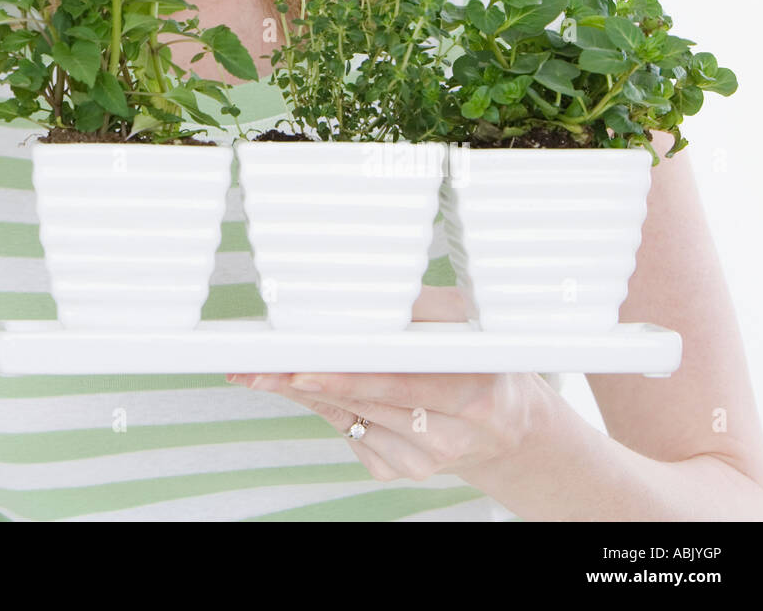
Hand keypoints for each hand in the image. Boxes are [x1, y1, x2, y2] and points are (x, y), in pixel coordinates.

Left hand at [226, 284, 551, 483]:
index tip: (300, 368)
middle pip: (361, 402)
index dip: (346, 378)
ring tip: (262, 367)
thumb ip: (413, 306)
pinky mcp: (398, 471)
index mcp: (474, 393)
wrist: (508, 425)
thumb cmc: (478, 356)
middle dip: (303, 380)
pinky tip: (317, 386)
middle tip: (254, 362)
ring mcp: (423, 462)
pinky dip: (325, 405)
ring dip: (301, 391)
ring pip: (347, 418)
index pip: (397, 385)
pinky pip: (347, 432)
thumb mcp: (464, 319)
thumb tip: (351, 293)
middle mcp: (449, 436)